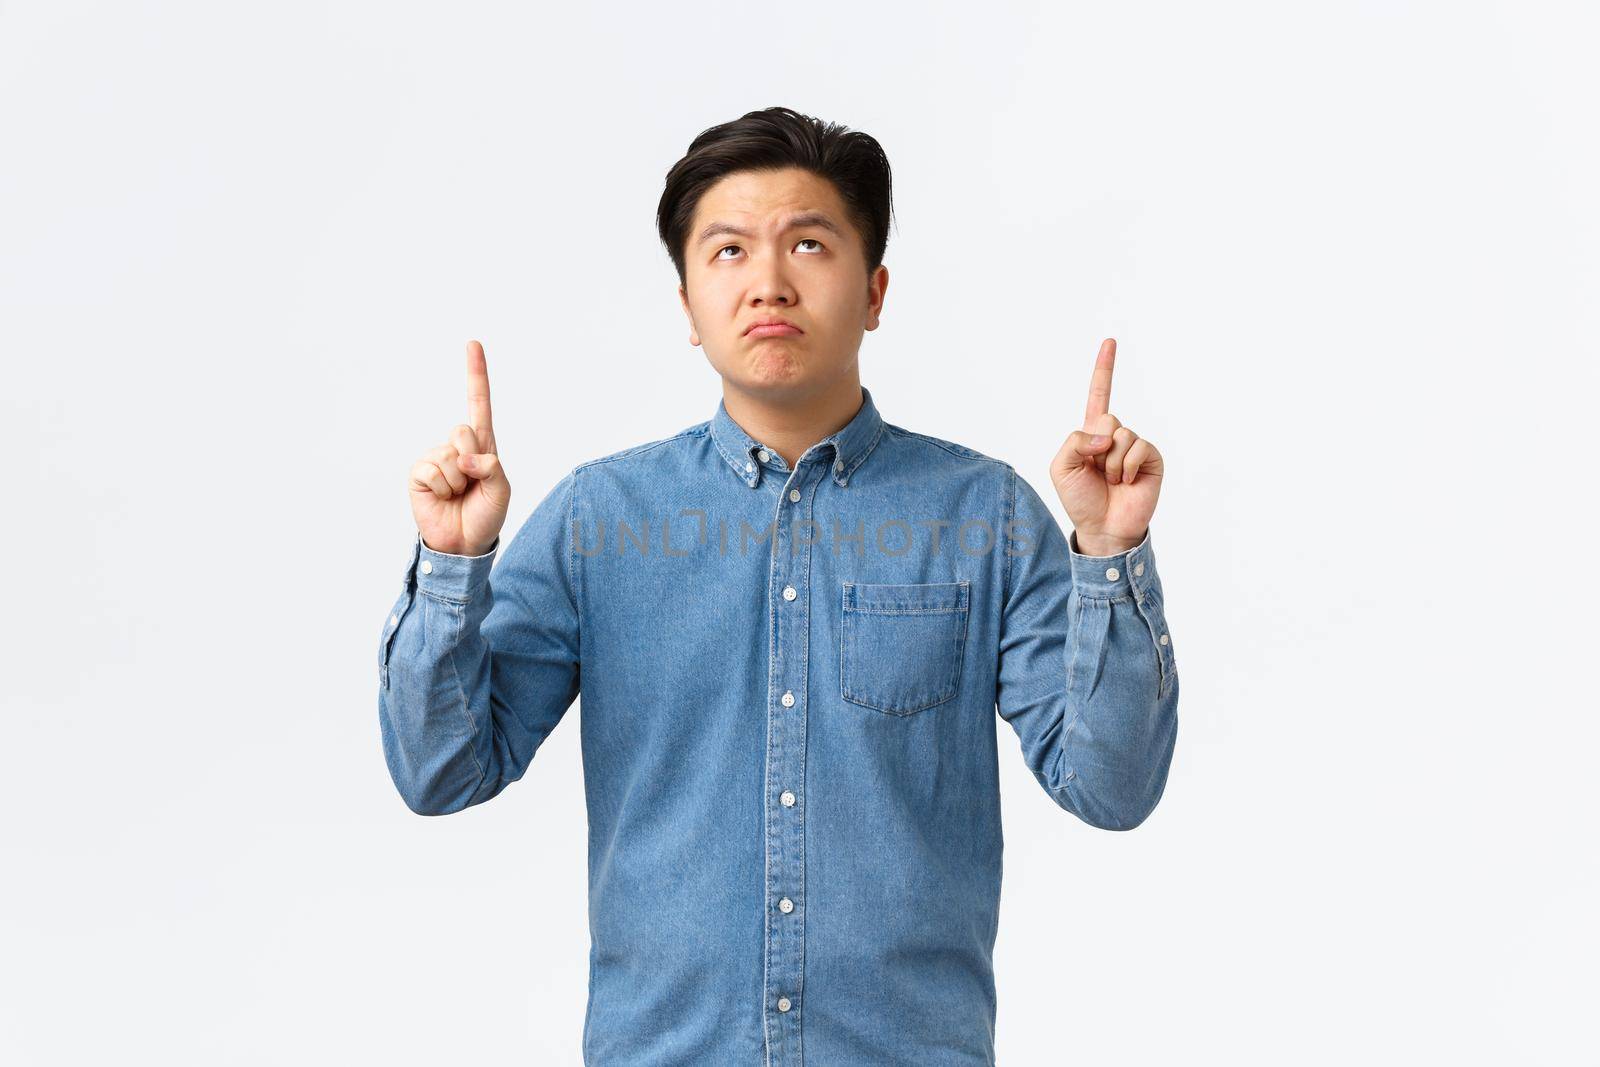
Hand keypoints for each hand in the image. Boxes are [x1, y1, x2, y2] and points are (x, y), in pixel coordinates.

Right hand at [408, 340, 511, 556]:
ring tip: (457, 495)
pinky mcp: (419, 473)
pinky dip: (440, 487)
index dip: (475, 374)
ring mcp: (436, 457)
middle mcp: (457, 446)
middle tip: (471, 484)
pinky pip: (431, 469)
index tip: (473, 344)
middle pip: (463, 430)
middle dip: (472, 459)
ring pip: (448, 455)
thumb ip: (492, 468)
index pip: (478, 403)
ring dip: (457, 481)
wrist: (464, 542)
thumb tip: (466, 458)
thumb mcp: (501, 490)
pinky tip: (441, 497)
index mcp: (481, 445)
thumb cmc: (486, 514)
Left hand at [1048, 338, 1163, 554]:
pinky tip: (1127, 483)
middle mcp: (1116, 436)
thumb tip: (1108, 433)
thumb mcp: (1061, 467)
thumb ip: (1074, 440)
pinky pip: (1137, 447)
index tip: (1110, 341)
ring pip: (1122, 435)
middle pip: (1108, 418)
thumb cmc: (1080, 499)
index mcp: (1093, 433)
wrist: (1103, 527)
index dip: (1104, 368)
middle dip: (1097, 448)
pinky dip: (1126, 467)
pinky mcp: (1151, 458)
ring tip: (1112, 481)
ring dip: (1111, 463)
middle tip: (1098, 472)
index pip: (1099, 394)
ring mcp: (1135, 446)